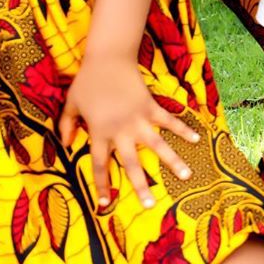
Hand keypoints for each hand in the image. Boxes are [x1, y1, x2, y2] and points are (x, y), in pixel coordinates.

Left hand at [58, 56, 199, 207]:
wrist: (108, 58)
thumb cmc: (87, 82)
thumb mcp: (71, 103)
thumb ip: (67, 125)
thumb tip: (66, 146)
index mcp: (100, 132)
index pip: (99, 164)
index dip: (102, 184)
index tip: (105, 204)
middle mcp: (121, 130)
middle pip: (131, 163)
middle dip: (140, 185)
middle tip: (150, 205)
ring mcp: (138, 119)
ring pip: (157, 145)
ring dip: (172, 161)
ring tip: (186, 176)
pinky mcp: (151, 106)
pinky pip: (169, 120)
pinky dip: (183, 129)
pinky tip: (197, 139)